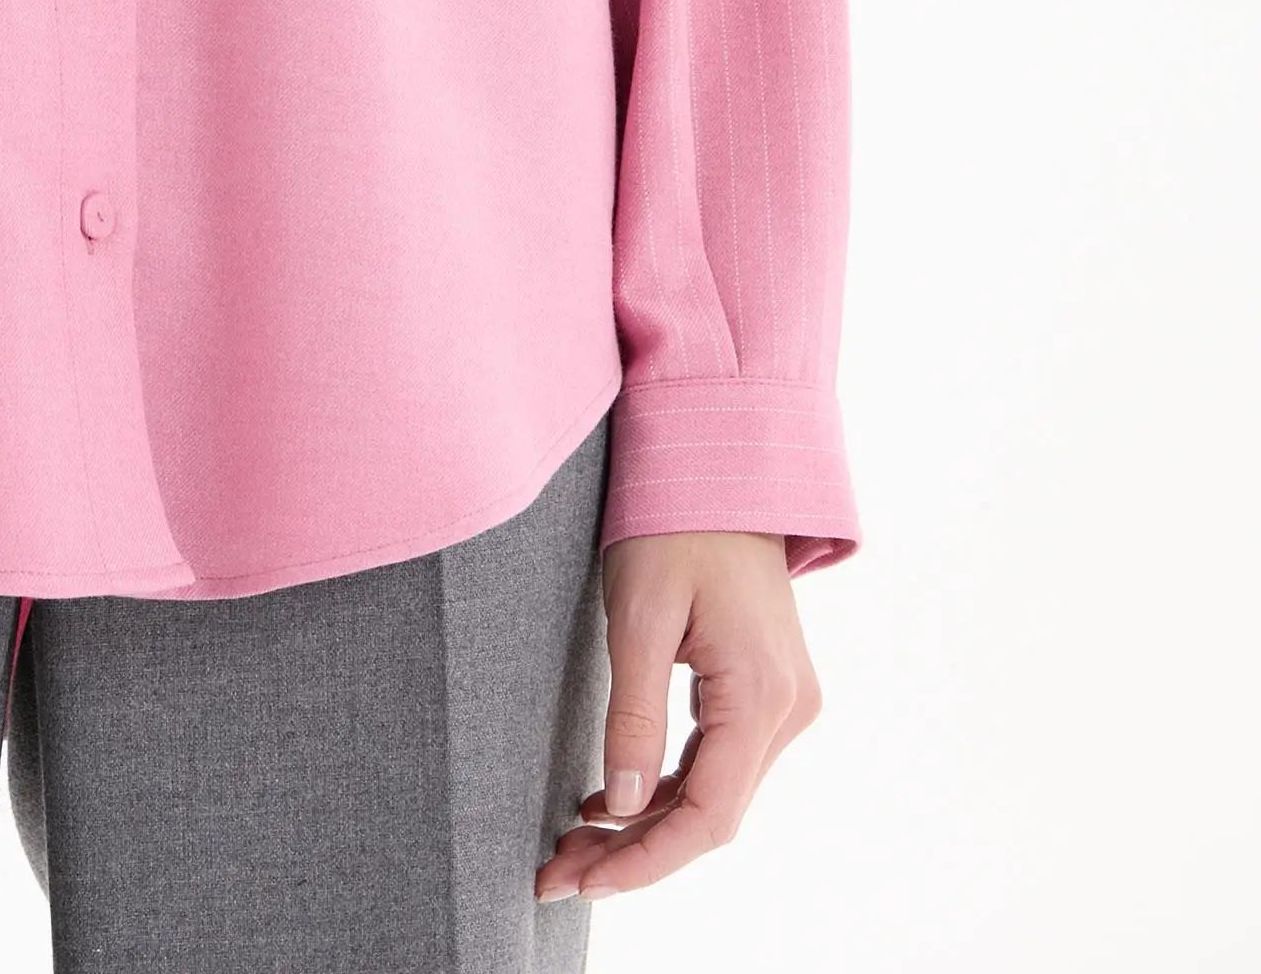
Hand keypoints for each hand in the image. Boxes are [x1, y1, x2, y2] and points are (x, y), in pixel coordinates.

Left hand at [533, 531, 821, 903]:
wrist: (723, 463)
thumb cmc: (675, 522)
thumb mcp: (639, 614)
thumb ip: (634, 714)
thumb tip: (618, 804)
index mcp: (761, 697)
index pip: (707, 818)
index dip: (643, 861)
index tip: (581, 881)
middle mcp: (787, 711)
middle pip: (710, 815)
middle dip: (633, 851)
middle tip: (556, 873)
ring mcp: (784, 702)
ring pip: (713, 793)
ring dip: (644, 823)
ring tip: (571, 844)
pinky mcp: (766, 691)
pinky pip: (716, 759)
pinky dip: (663, 785)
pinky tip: (608, 800)